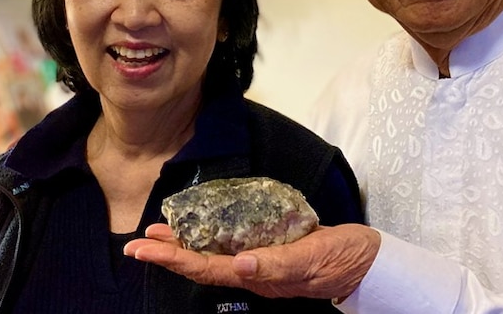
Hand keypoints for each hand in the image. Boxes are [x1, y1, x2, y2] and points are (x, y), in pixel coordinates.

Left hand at [123, 222, 380, 299]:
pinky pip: (233, 244)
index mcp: (259, 275)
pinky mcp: (271, 247)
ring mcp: (261, 261)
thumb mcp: (311, 259)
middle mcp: (253, 270)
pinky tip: (204, 226)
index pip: (206, 269)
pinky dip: (211, 235)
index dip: (173, 259)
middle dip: (168, 254)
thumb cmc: (340, 258)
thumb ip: (278, 263)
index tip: (144, 249)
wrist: (363, 259)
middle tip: (138, 241)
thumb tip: (241, 263)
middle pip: (202, 264)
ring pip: (213, 254)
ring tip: (160, 233)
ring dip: (184, 245)